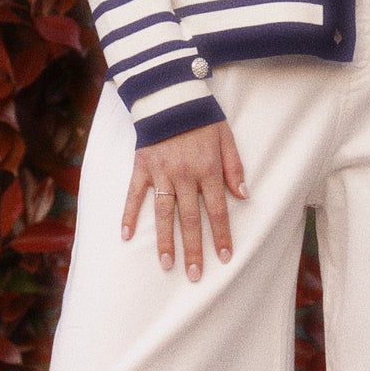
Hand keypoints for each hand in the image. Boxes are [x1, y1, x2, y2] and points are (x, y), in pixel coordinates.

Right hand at [121, 120, 247, 280]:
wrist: (170, 95)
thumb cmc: (202, 117)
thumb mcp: (226, 137)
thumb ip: (235, 167)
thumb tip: (244, 196)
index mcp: (208, 169)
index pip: (217, 210)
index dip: (222, 235)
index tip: (224, 257)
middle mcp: (184, 175)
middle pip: (191, 219)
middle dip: (194, 249)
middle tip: (194, 275)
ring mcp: (161, 172)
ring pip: (163, 212)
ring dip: (165, 240)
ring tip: (167, 264)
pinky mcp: (142, 166)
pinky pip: (134, 194)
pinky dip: (128, 214)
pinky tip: (125, 235)